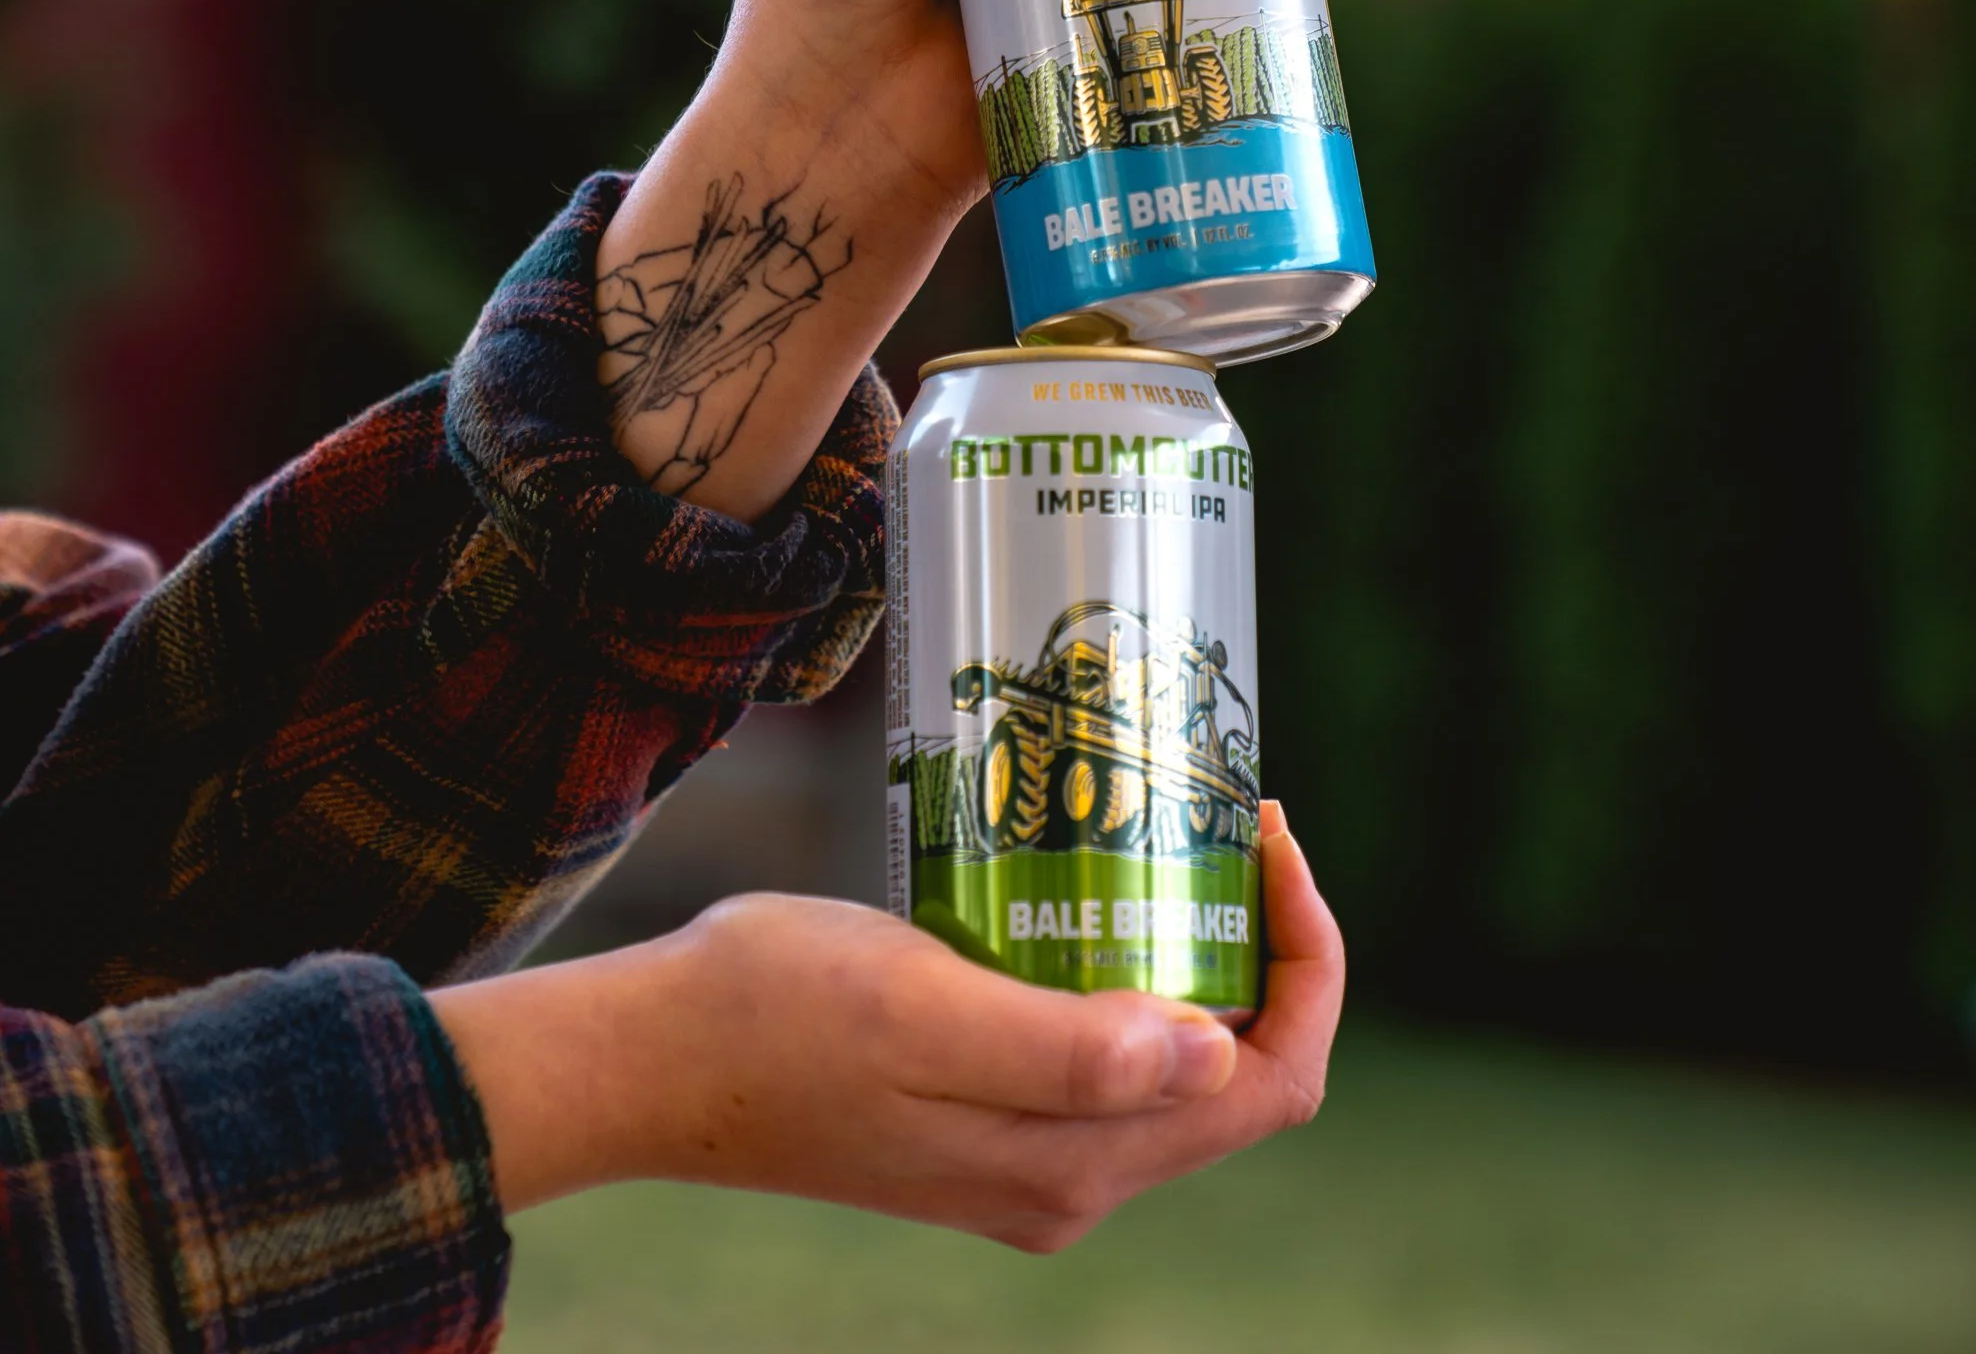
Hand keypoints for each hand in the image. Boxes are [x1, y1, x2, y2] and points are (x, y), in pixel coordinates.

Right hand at [432, 800, 1342, 1246]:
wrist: (656, 1059)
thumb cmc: (776, 1013)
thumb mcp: (922, 1007)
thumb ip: (1064, 1051)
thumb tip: (1210, 1050)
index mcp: (1075, 1161)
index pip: (1271, 1083)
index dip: (1305, 962)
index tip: (1266, 836)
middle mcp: (1071, 1179)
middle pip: (1238, 1072)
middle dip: (1257, 940)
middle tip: (1216, 811)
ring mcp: (1028, 1159)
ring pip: (1176, 1060)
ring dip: (1194, 948)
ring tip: (1162, 831)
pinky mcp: (985, 1124)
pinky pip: (1105, 1054)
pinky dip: (1130, 969)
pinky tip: (1087, 887)